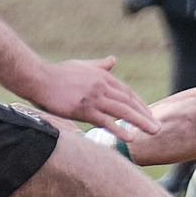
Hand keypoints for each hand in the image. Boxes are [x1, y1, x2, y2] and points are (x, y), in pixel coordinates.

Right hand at [29, 56, 159, 136]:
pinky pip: (105, 121)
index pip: (127, 92)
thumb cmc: (58, 73)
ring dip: (140, 122)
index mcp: (103, 76)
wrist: (38, 78)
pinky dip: (119, 128)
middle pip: (129, 102)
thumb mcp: (83, 65)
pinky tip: (130, 137)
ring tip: (153, 131)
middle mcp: (102, 85)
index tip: (149, 115)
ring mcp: (94, 97)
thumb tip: (114, 59)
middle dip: (145, 115)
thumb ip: (100, 65)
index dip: (140, 104)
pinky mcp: (83, 109)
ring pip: (122, 111)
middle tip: (157, 127)